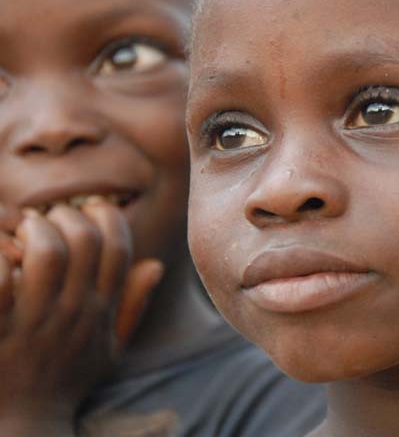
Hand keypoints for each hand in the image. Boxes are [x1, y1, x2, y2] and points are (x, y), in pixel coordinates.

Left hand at [0, 199, 161, 434]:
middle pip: (83, 241)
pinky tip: (2, 256)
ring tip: (23, 233)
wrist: (24, 426)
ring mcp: (35, 322)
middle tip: (48, 220)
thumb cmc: (65, 381)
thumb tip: (156, 265)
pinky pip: (0, 281)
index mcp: (100, 311)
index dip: (106, 217)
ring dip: (34, 232)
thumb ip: (133, 305)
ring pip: (46, 253)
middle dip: (65, 217)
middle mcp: (74, 312)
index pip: (118, 248)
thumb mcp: (109, 349)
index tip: (89, 210)